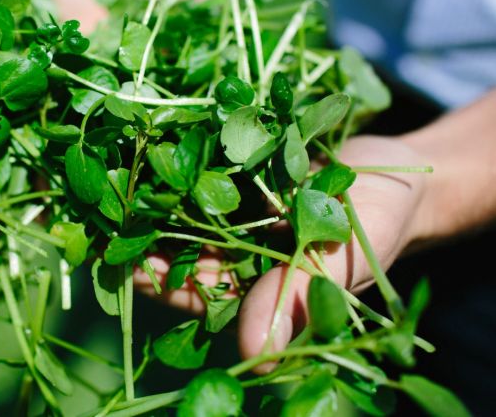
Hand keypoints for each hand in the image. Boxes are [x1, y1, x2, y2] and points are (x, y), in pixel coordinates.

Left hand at [134, 135, 430, 371]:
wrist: (397, 171)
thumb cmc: (379, 223)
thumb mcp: (341, 260)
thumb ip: (297, 298)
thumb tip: (254, 359)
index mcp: (250, 286)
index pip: (192, 291)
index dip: (156, 279)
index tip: (119, 262)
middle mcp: (231, 250)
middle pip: (174, 245)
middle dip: (138, 231)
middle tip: (97, 212)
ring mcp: (229, 209)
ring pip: (177, 204)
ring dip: (146, 190)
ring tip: (106, 171)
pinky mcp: (233, 167)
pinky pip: (198, 163)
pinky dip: (176, 152)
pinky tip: (144, 136)